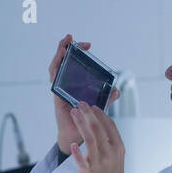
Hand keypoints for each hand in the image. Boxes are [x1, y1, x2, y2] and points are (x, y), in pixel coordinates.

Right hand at [50, 34, 119, 153]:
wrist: (77, 135)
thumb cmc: (86, 122)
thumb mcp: (99, 107)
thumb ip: (107, 98)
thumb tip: (117, 90)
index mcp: (75, 85)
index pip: (74, 64)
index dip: (78, 53)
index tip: (88, 46)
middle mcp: (66, 84)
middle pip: (63, 62)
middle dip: (65, 47)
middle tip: (71, 37)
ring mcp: (60, 88)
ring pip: (56, 66)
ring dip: (59, 52)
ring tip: (64, 42)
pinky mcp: (57, 93)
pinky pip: (54, 77)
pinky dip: (56, 65)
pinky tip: (61, 55)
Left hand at [68, 102, 125, 172]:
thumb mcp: (118, 155)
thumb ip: (112, 139)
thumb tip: (102, 121)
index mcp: (118, 148)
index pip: (110, 125)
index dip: (100, 114)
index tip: (93, 106)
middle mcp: (109, 153)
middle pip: (98, 128)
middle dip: (88, 113)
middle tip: (81, 103)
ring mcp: (99, 162)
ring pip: (89, 138)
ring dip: (80, 123)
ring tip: (74, 112)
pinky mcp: (88, 171)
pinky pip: (81, 159)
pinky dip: (76, 152)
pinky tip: (72, 143)